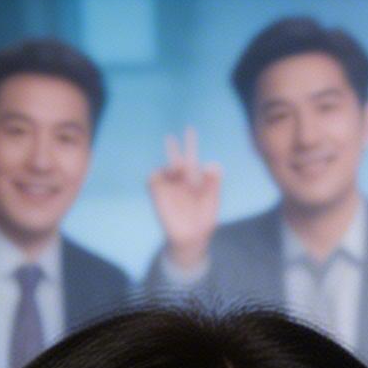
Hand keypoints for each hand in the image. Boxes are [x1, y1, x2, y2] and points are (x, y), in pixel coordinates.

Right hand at [148, 128, 222, 268]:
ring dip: (172, 167)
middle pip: (176, 159)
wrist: (190, 238)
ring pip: (166, 168)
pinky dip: (157, 175)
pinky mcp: (158, 194)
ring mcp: (169, 187)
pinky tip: (165, 178)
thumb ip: (213, 182)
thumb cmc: (204, 220)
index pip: (192, 156)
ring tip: (178, 170)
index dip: (190, 143)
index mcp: (196, 178)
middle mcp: (181, 180)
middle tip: (171, 138)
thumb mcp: (212, 200)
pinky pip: (153, 178)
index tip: (189, 129)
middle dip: (173, 148)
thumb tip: (212, 163)